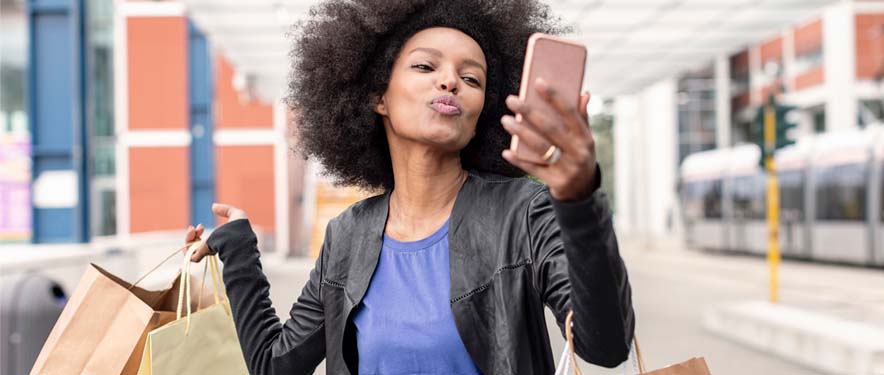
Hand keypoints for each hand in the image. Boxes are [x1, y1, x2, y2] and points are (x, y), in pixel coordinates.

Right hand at [184, 202, 248, 261]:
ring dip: (188, 238)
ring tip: (192, 230)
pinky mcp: (202, 254)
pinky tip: (193, 234)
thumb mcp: (235, 214)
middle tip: (198, 227)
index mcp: (218, 243)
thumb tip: (213, 207)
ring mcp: (206, 253)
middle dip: (192, 234)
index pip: (203, 242)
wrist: (237, 237)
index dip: (198, 232)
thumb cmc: (239, 228)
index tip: (201, 225)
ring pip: (190, 250)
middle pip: (194, 246)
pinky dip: (187, 245)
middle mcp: (212, 249)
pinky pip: (189, 256)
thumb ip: (225, 210)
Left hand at [500, 78, 597, 201]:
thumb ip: (582, 117)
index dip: (554, 97)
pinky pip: (533, 169)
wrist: (582, 190)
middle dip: (529, 112)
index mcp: (585, 137)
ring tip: (505, 120)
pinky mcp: (555, 181)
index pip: (569, 112)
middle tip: (511, 100)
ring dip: (521, 133)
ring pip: (540, 148)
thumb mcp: (585, 138)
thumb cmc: (579, 155)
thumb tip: (584, 93)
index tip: (538, 82)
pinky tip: (506, 151)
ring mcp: (567, 168)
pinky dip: (519, 160)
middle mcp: (578, 152)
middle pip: (550, 128)